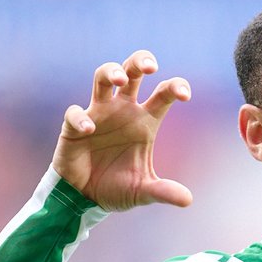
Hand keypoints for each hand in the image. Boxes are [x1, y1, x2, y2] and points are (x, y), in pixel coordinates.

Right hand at [53, 50, 193, 211]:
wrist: (85, 199)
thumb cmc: (117, 187)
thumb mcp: (143, 192)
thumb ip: (163, 192)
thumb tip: (187, 200)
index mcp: (145, 121)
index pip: (163, 94)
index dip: (175, 87)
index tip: (184, 94)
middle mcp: (122, 111)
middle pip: (131, 71)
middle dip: (140, 61)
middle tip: (150, 66)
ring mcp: (98, 114)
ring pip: (102, 78)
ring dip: (110, 72)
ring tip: (119, 80)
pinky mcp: (74, 127)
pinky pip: (75, 114)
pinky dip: (81, 118)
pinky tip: (89, 129)